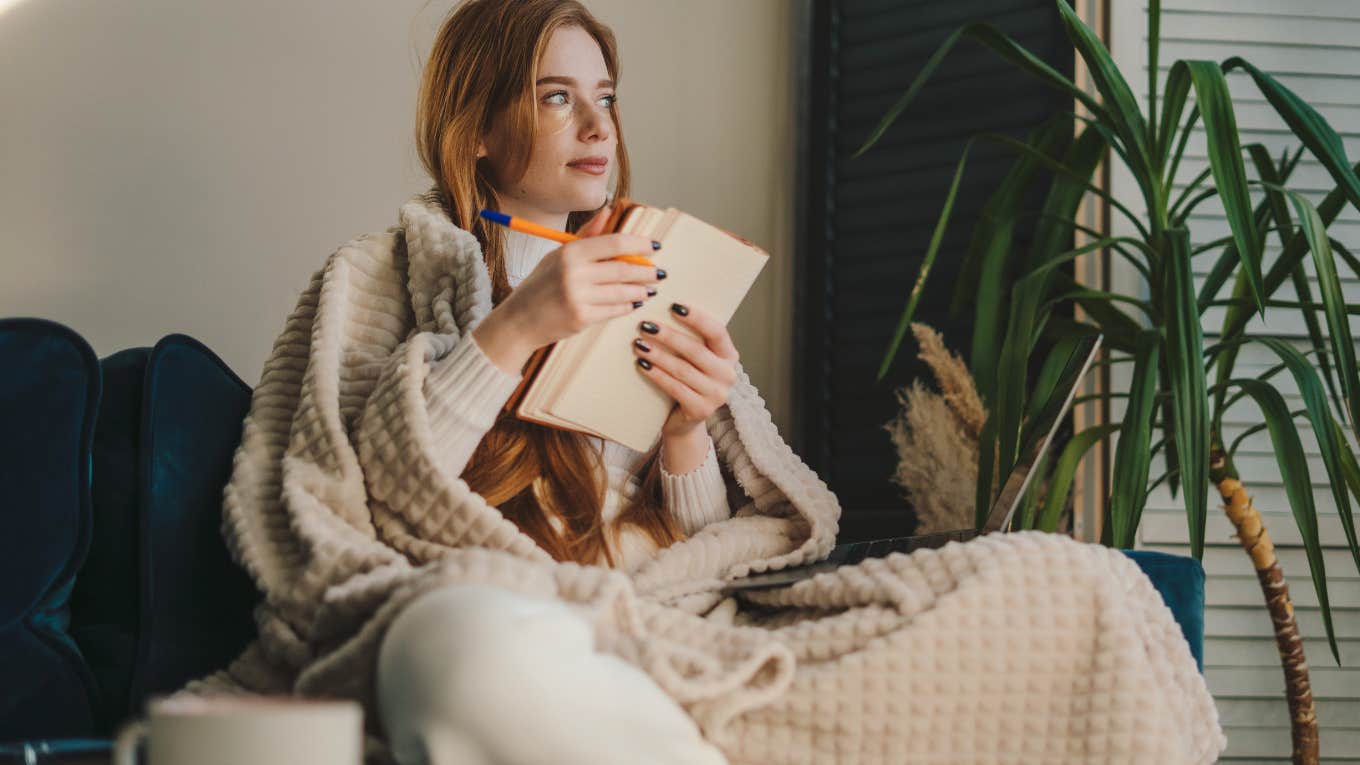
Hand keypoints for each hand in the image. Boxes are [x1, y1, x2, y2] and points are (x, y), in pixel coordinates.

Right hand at [492, 204, 663, 350]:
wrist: (519, 321)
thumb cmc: (540, 285)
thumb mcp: (558, 255)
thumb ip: (586, 234)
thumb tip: (608, 210)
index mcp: (570, 253)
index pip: (614, 243)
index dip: (639, 244)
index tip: (655, 246)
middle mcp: (574, 273)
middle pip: (623, 269)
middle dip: (646, 271)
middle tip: (659, 272)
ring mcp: (578, 297)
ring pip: (623, 292)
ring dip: (641, 290)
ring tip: (650, 288)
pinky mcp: (582, 318)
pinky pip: (615, 310)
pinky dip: (628, 306)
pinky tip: (634, 302)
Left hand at [632, 302, 739, 439]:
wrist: (684, 420)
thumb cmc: (687, 380)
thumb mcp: (694, 359)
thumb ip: (689, 339)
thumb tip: (660, 311)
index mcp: (729, 355)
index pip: (717, 331)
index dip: (697, 318)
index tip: (674, 306)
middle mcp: (728, 375)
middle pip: (696, 350)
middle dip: (668, 336)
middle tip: (645, 326)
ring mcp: (717, 395)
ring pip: (683, 369)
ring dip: (658, 355)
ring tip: (638, 344)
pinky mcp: (701, 410)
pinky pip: (675, 388)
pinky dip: (656, 375)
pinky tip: (642, 365)